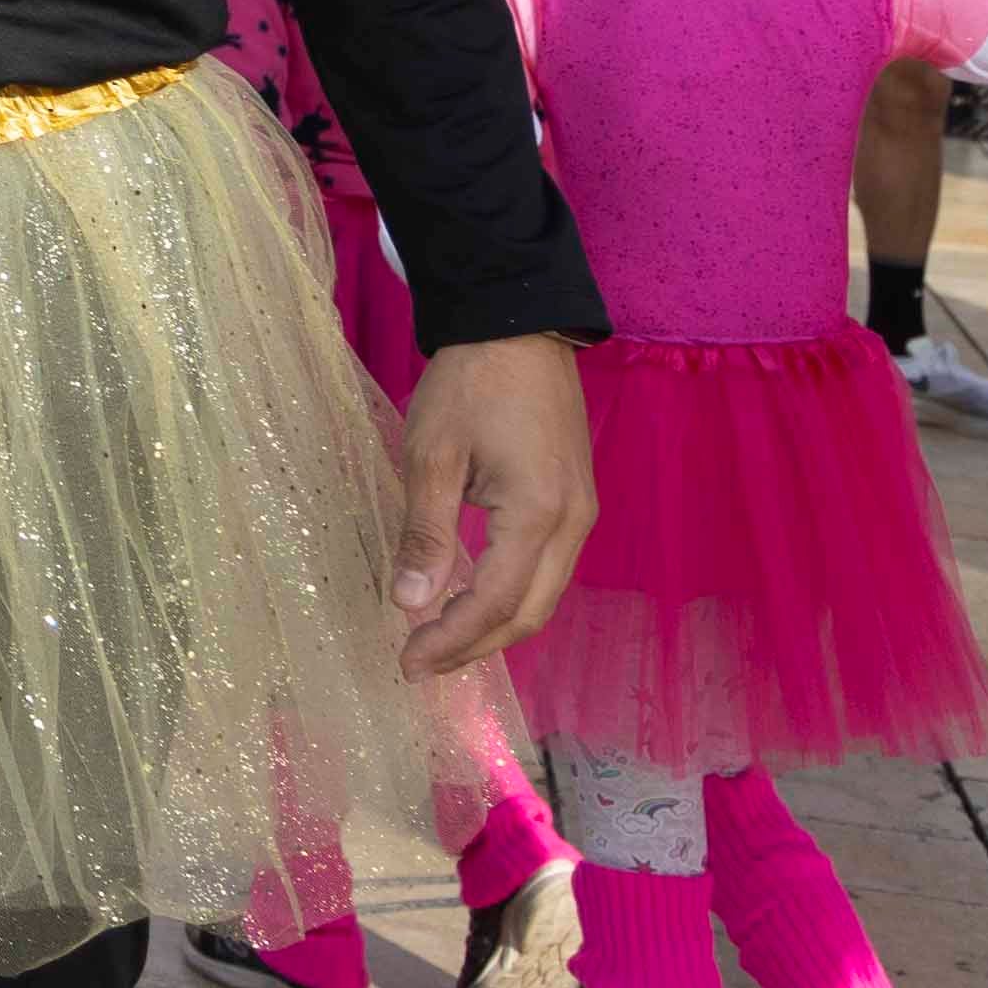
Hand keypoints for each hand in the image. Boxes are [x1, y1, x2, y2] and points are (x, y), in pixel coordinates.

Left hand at [391, 338, 594, 676]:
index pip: (497, 604)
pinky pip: (548, 569)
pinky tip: (471, 598)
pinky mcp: (574, 500)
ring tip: (438, 640)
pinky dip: (511, 595)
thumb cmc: (469, 382)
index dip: (452, 640)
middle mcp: (573, 523)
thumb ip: (425, 534)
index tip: (407, 662)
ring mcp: (580, 513)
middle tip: (419, 663)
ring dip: (493, 625)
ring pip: (543, 595)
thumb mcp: (432, 454)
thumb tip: (408, 604)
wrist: (517, 324)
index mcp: (538, 513)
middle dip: (475, 646)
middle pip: (530, 613)